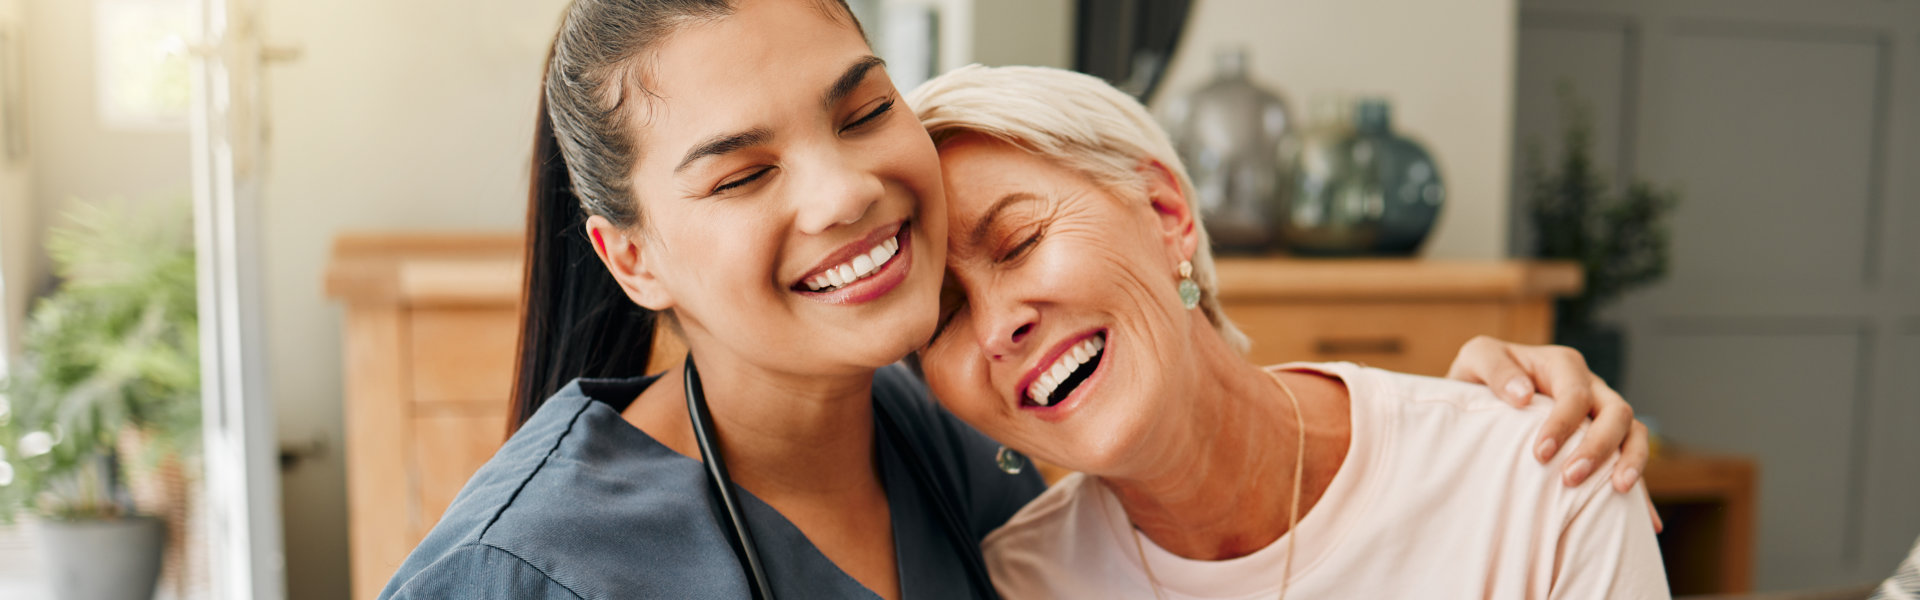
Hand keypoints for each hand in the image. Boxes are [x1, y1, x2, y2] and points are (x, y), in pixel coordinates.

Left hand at [1445, 336, 1661, 531]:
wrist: (1483, 394)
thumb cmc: (1480, 375)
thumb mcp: (1477, 357)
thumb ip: (1495, 369)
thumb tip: (1522, 395)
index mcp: (1563, 365)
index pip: (1574, 393)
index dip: (1562, 423)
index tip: (1539, 454)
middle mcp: (1591, 387)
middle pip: (1616, 411)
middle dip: (1598, 446)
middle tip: (1570, 478)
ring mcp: (1602, 414)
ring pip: (1635, 432)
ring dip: (1631, 461)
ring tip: (1618, 490)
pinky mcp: (1605, 442)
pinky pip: (1630, 462)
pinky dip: (1643, 492)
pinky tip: (1647, 521)